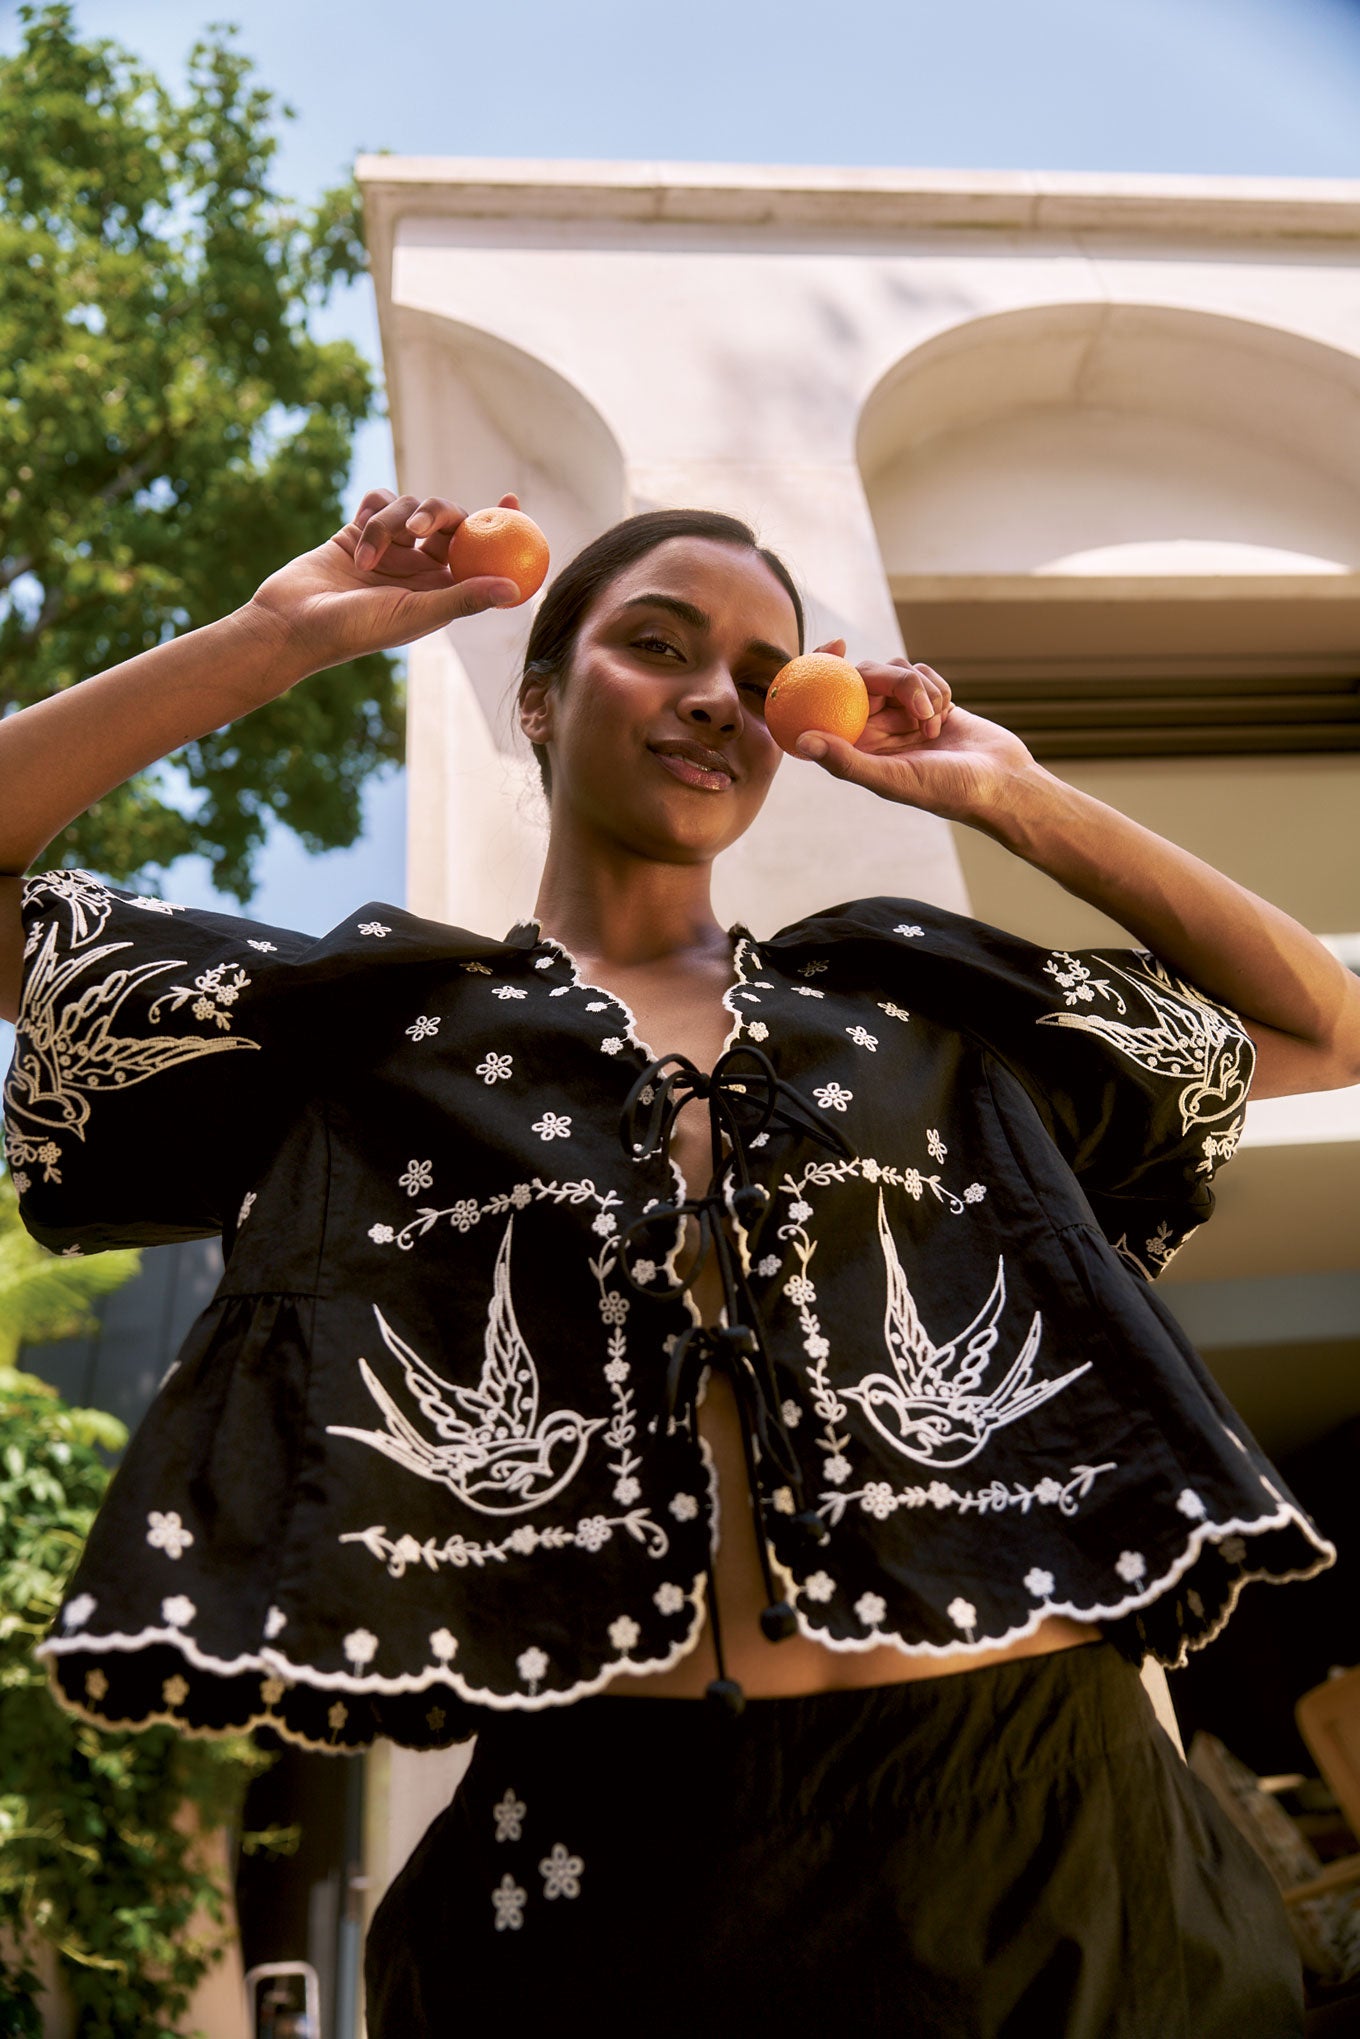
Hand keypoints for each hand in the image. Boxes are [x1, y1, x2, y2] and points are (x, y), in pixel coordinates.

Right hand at [243, 489, 526, 694]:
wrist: (293, 623)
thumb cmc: (355, 629)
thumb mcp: (415, 614)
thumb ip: (464, 598)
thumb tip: (514, 588)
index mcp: (441, 590)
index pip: (482, 553)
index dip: (501, 525)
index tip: (513, 498)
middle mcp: (420, 569)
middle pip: (448, 520)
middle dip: (435, 514)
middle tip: (417, 527)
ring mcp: (391, 549)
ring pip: (408, 507)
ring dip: (387, 525)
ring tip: (363, 560)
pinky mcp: (359, 532)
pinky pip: (378, 501)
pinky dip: (371, 511)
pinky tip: (357, 529)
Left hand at [793, 641, 1038, 824]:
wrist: (999, 782)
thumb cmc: (946, 790)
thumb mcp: (892, 778)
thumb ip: (846, 761)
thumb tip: (801, 740)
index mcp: (856, 746)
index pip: (825, 700)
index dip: (822, 668)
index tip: (835, 645)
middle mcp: (874, 728)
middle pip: (866, 677)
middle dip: (895, 683)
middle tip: (918, 705)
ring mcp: (901, 712)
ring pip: (897, 671)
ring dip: (920, 691)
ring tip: (935, 725)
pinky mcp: (929, 700)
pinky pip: (922, 673)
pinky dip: (937, 689)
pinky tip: (947, 716)